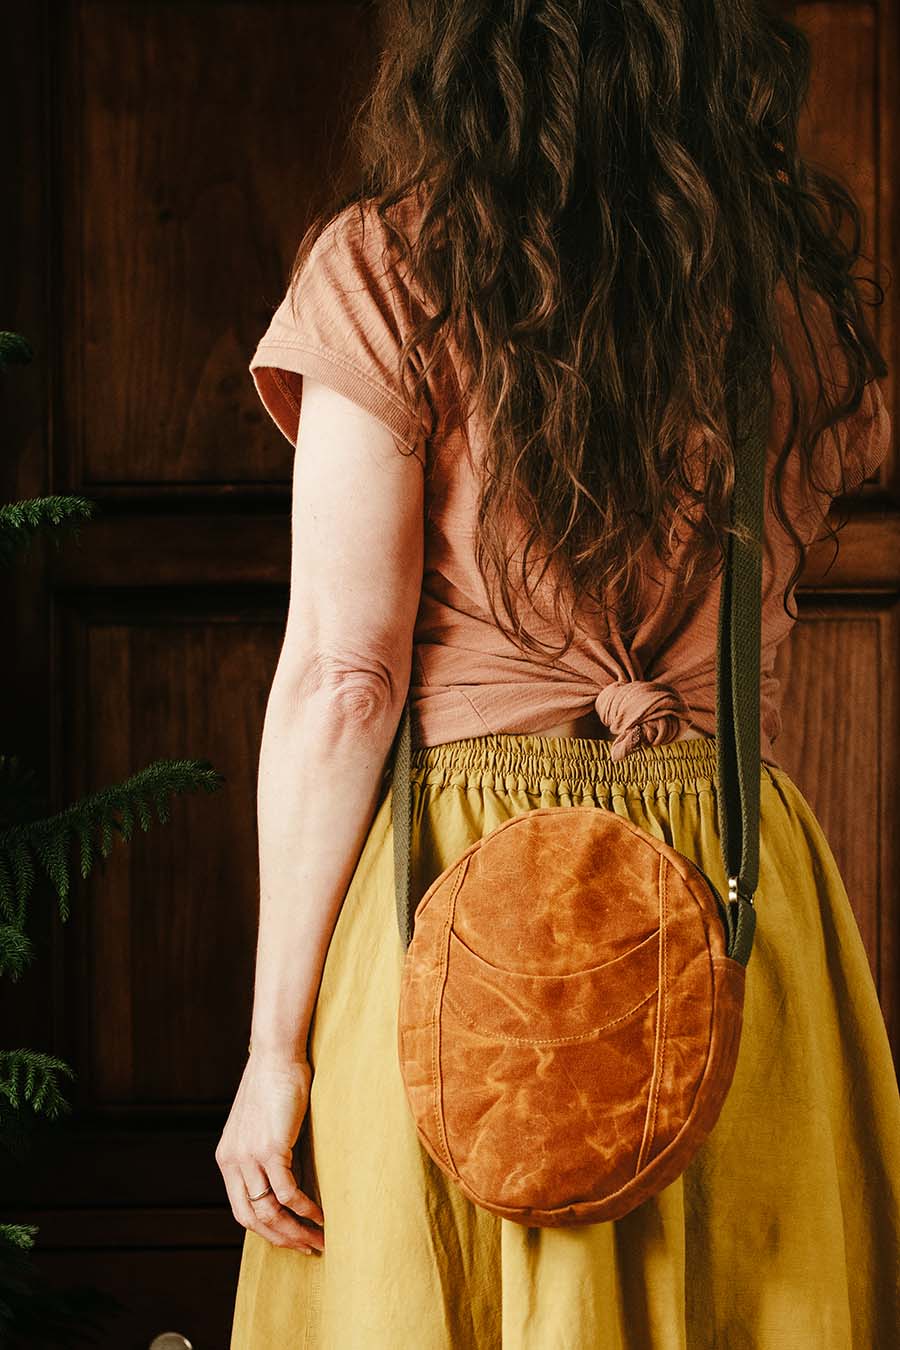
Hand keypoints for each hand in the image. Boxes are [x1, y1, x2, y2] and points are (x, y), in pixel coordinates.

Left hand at [215, 1051, 324, 1252]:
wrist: (277, 1056)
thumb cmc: (275, 1085)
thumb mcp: (261, 1125)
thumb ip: (265, 1155)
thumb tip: (287, 1184)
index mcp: (227, 1159)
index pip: (241, 1210)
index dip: (266, 1231)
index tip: (290, 1239)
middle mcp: (233, 1163)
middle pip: (253, 1219)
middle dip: (282, 1239)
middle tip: (307, 1248)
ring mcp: (249, 1157)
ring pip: (270, 1211)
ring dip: (296, 1231)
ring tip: (318, 1239)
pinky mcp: (270, 1149)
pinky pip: (287, 1192)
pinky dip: (305, 1209)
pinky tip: (321, 1215)